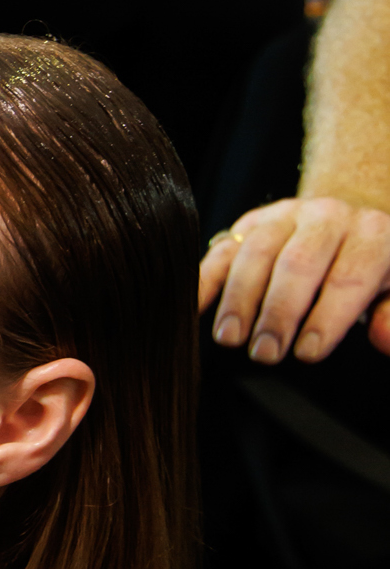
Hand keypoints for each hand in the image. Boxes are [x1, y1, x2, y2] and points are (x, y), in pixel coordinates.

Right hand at [199, 196, 389, 363]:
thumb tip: (382, 338)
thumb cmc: (373, 269)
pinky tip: (197, 307)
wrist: (349, 224)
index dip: (327, 316)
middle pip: (298, 263)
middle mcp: (328, 217)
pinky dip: (206, 278)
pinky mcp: (252, 222)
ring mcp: (286, 216)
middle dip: (278, 311)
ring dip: (239, 298)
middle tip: (265, 353)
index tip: (308, 352)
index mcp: (372, 235)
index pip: (349, 276)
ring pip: (257, 251)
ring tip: (231, 338)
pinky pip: (225, 247)